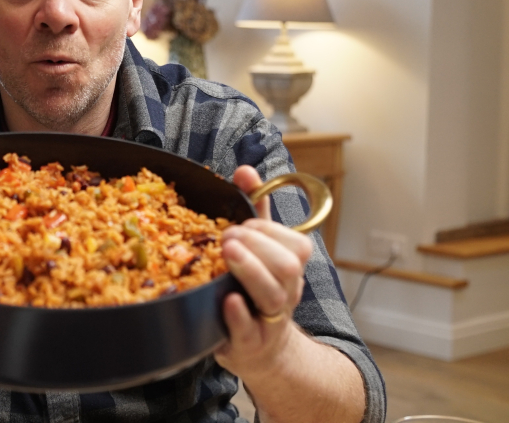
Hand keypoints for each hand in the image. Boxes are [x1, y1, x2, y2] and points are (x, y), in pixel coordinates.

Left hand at [213, 165, 313, 378]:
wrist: (259, 350)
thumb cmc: (254, 290)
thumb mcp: (257, 250)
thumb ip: (253, 212)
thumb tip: (245, 170)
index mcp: (290, 268)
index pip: (294, 244)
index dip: (267, 230)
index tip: (240, 224)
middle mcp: (286, 293)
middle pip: (287, 266)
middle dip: (257, 246)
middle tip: (227, 237)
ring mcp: (269, 320)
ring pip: (273, 295)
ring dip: (250, 270)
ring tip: (226, 252)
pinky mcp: (249, 344)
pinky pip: (249, 331)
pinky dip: (239, 315)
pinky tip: (227, 299)